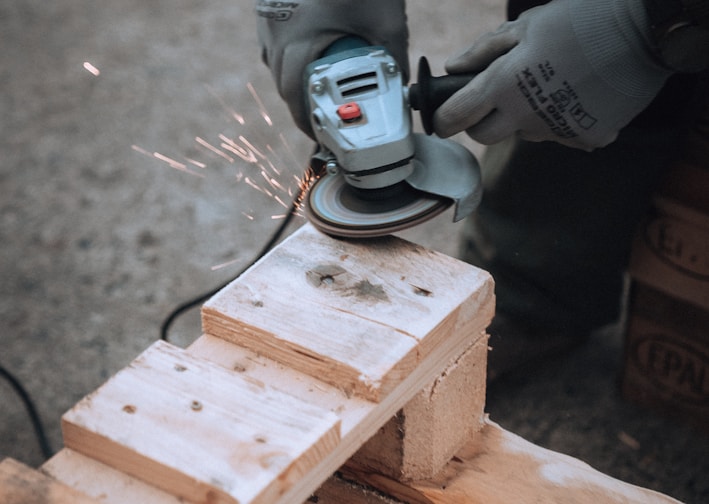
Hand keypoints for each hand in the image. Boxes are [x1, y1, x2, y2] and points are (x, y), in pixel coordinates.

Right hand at [256, 0, 408, 137]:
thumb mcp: (386, 20)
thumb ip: (393, 58)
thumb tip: (400, 91)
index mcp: (298, 42)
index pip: (296, 100)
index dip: (309, 125)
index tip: (324, 138)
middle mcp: (275, 34)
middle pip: (284, 86)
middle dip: (305, 109)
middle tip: (326, 123)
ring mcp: (268, 20)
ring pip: (277, 66)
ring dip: (297, 84)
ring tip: (320, 96)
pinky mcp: (270, 8)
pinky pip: (276, 44)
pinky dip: (292, 59)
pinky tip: (312, 57)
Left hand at [433, 0, 672, 149]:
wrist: (644, 31)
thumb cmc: (580, 20)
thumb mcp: (525, 26)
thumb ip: (483, 51)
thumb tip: (452, 68)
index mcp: (505, 85)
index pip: (456, 117)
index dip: (443, 119)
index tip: (442, 118)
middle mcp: (526, 115)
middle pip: (484, 136)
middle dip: (482, 121)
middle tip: (497, 98)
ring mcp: (557, 131)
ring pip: (524, 134)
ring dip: (526, 116)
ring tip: (551, 84)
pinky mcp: (586, 139)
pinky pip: (561, 135)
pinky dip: (562, 120)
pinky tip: (577, 94)